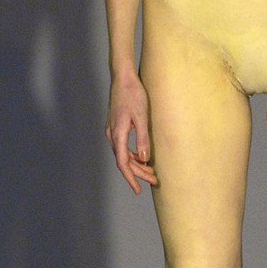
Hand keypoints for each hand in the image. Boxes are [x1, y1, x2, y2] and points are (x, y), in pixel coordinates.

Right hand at [105, 70, 157, 194]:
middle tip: (154, 180)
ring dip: (137, 164)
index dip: (131, 178)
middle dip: (138, 173)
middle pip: (124, 161)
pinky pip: (123, 146)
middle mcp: (112, 135)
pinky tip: (143, 157)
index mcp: (117, 134)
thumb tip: (144, 159)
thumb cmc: (133, 95)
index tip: (138, 190)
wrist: (123, 77)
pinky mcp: (116, 126)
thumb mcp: (142, 117)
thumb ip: (142, 138)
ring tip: (152, 172)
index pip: (123, 163)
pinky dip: (133, 155)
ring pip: (123, 154)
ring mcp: (113, 131)